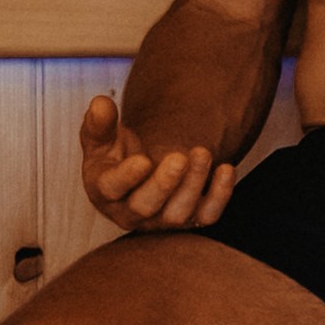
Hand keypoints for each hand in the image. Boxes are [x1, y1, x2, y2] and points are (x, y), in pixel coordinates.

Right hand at [76, 87, 241, 234]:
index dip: (126, 177)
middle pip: (145, 207)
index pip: (112, 189)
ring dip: (193, 184)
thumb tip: (100, 104)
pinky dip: (220, 195)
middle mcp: (130, 212)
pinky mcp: (189, 219)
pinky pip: (207, 216)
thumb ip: (99, 122)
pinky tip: (226, 169)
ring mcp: (161, 220)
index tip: (142, 159)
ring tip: (201, 153)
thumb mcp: (102, 137)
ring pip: (178, 214)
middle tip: (179, 157)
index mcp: (104, 191)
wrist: (141, 168)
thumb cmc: (115, 154)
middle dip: (164, 184)